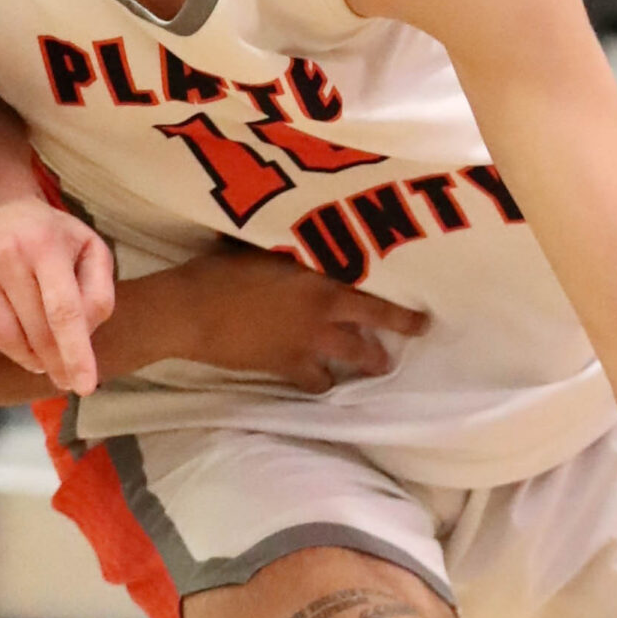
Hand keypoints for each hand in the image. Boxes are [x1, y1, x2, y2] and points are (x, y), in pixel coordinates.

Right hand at [0, 200, 115, 394]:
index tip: (84, 387)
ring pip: (2, 337)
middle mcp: (3, 249)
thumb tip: (82, 337)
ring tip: (36, 352)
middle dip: (54, 362)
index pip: (63, 310)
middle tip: (63, 375)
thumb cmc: (49, 237)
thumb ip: (98, 294)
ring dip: (24, 355)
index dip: (75, 353)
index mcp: (45, 242)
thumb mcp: (89, 252)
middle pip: (35, 332)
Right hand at [180, 248, 428, 393]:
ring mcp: (306, 344)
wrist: (192, 311)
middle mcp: (323, 315)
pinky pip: (315, 382)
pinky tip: (323, 380)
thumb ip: (289, 246)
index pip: (375, 294)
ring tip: (375, 365)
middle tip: (415, 333)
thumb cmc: (221, 269)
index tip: (424, 313)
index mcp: (322, 281)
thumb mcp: (261, 246)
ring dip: (366, 363)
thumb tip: (296, 235)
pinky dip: (322, 382)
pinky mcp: (286, 367)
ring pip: (350, 360)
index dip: (401, 308)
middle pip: (372, 328)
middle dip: (396, 333)